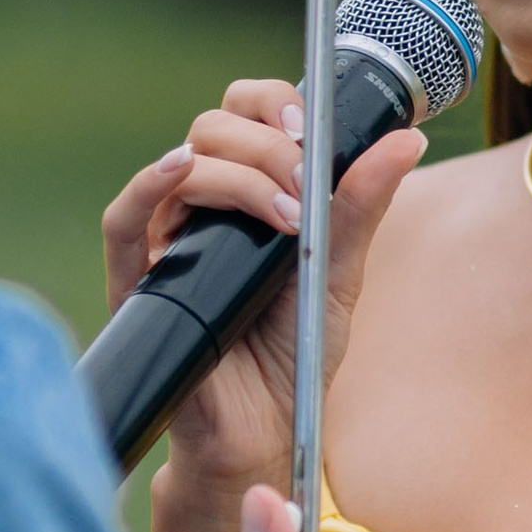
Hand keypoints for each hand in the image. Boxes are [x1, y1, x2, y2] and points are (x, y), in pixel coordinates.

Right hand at [101, 74, 424, 496]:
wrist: (266, 429)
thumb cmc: (294, 353)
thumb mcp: (340, 271)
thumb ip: (362, 205)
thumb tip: (408, 139)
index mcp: (248, 194)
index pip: (245, 114)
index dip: (274, 102)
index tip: (311, 128)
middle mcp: (203, 208)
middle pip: (213, 128)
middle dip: (268, 146)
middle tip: (306, 185)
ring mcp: (168, 241)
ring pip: (183, 165)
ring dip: (240, 174)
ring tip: (286, 216)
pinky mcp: (139, 282)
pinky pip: (123, 221)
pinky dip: (147, 184)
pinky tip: (179, 168)